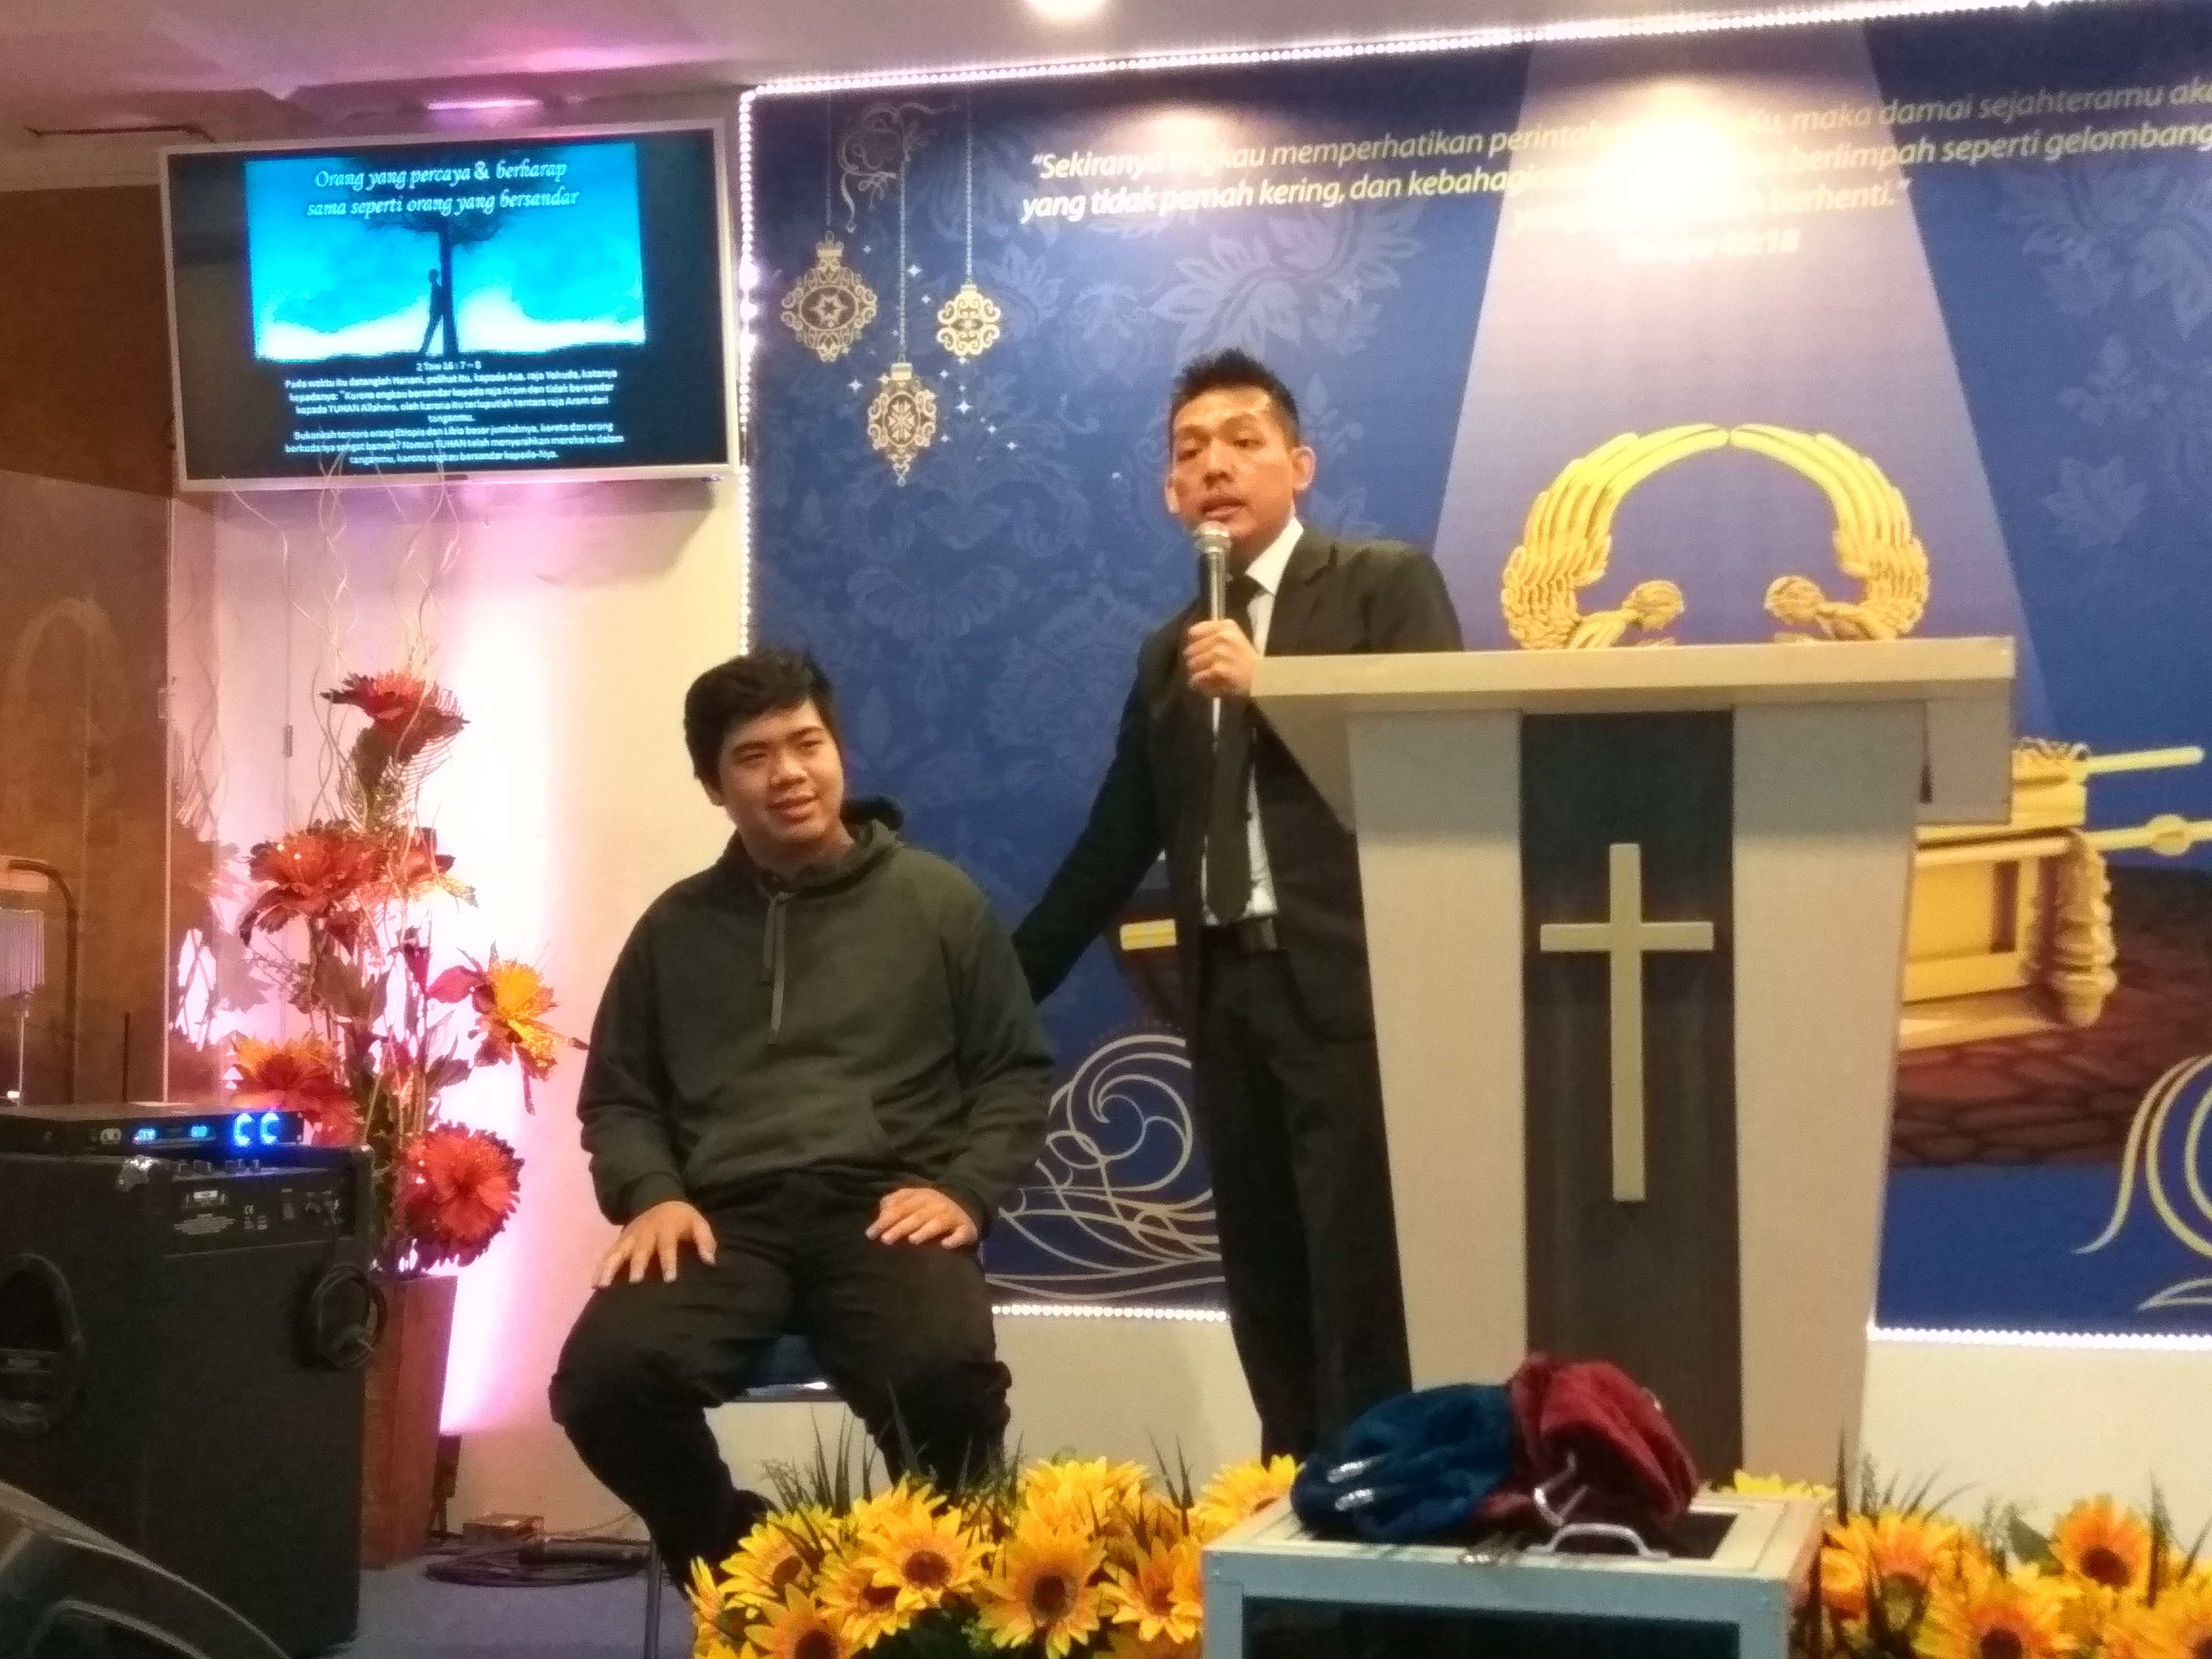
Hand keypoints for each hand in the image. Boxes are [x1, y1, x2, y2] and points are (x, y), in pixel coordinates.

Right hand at [595, 1199, 717, 1286]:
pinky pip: (607, 1255)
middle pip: (640, 1250)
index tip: (670, 1280)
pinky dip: (600, 1268)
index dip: (669, 1262)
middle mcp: (645, 1233)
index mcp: (666, 1228)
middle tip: (635, 1282)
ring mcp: (629, 1237)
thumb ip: (705, 1241)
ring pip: (618, 1252)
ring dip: (611, 1268)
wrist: (657, 1198)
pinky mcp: (619, 1241)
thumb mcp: (698, 1223)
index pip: (667, 1246)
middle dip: (638, 1265)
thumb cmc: (681, 1218)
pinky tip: (594, 1284)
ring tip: (603, 1286)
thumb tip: (711, 1261)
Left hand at [866, 1186, 978, 1249]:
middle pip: (916, 1216)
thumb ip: (894, 1204)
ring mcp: (952, 1216)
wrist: (966, 1202)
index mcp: (920, 1196)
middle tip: (885, 1240)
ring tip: (912, 1240)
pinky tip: (945, 1245)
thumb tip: (880, 1214)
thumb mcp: (911, 1199)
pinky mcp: (966, 1229)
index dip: (885, 1220)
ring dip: (925, 1231)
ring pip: (937, 1223)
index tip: (870, 1234)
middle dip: (901, 1227)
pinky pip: (961, 1234)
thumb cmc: (930, 1206)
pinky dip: (954, 1239)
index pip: (900, 1207)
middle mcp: (936, 1205)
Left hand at [1183, 620, 1257, 698]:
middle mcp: (1221, 636)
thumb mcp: (1233, 638)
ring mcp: (1219, 653)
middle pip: (1190, 650)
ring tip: (1203, 677)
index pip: (1194, 632)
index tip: (1198, 652)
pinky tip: (1204, 685)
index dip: (1193, 645)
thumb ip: (1213, 635)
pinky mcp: (1218, 670)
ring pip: (1192, 665)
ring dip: (1195, 673)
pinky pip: (1197, 678)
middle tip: (1201, 668)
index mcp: (1225, 626)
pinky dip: (1197, 684)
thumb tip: (1189, 642)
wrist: (1262, 678)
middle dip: (1193, 661)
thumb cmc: (1246, 659)